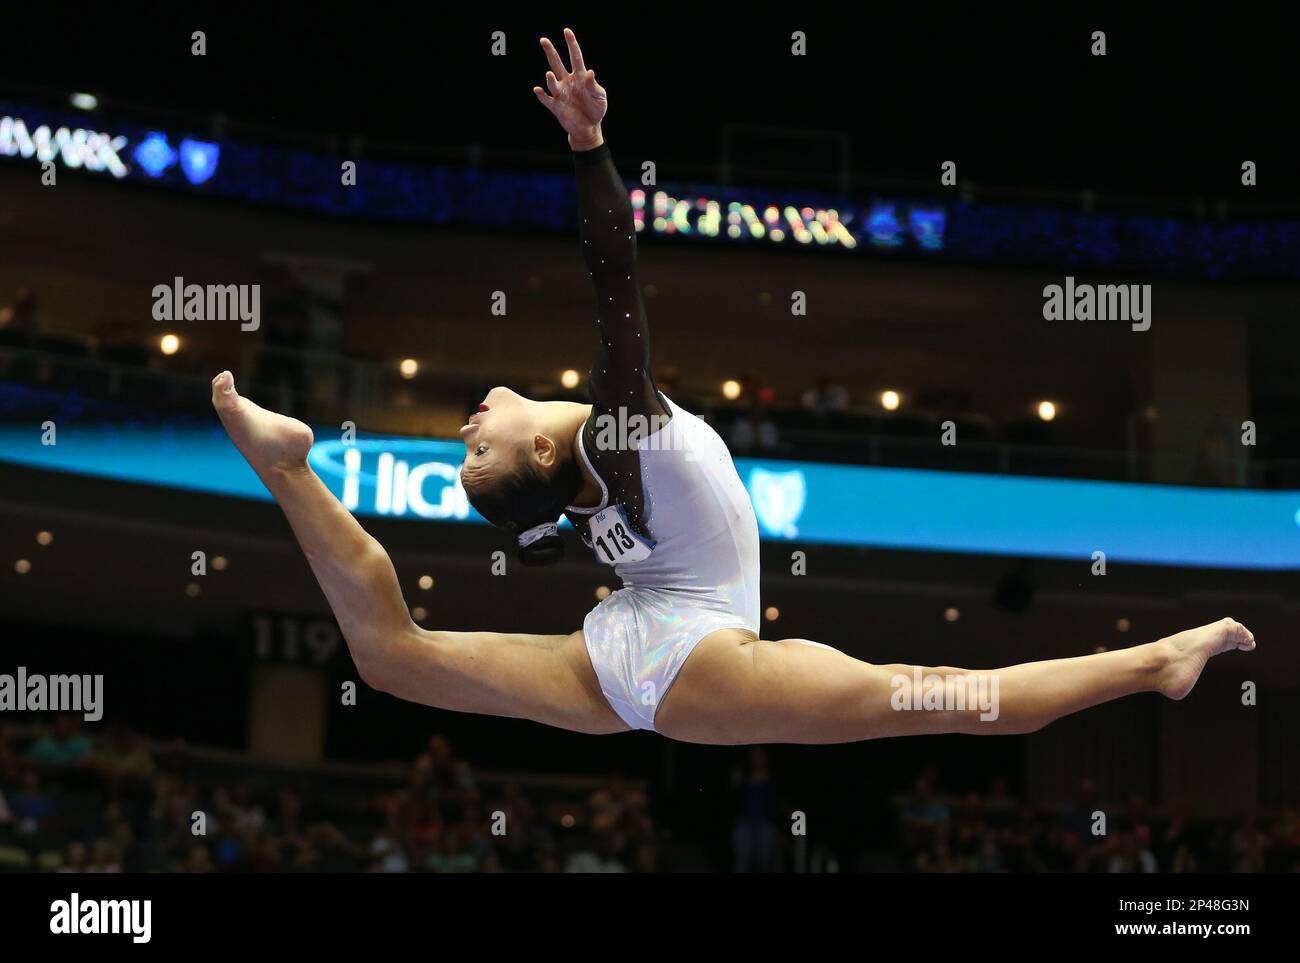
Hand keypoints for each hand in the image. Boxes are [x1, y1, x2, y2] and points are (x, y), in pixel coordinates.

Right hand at [533, 27, 606, 149]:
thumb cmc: (596, 109)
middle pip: (557, 64)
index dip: (571, 44)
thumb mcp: (600, 97)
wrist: (589, 127)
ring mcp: (561, 94)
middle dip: (551, 52)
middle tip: (543, 40)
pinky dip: (542, 95)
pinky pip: (547, 100)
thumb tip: (590, 71)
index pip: (575, 57)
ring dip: (550, 79)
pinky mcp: (557, 107)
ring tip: (549, 74)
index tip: (566, 31)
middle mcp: (568, 82)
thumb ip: (593, 85)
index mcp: (580, 77)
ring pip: (552, 82)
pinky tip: (538, 90)